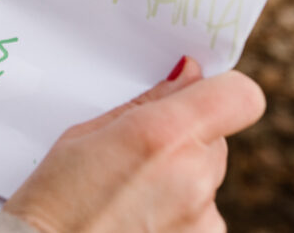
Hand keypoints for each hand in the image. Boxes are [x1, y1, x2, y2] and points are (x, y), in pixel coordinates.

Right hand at [4, 57, 264, 232]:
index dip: (222, 90)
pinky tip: (136, 219)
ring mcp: (203, 217)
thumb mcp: (86, 134)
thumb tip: (189, 76)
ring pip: (207, 176)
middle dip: (185, 136)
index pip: (240, 96)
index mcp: (164, 134)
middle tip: (136, 152)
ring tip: (128, 195)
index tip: (194, 93)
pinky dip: (177, 211)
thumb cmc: (53, 199)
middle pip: (216, 138)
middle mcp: (194, 175)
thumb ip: (146, 104)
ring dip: (181, 176)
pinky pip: (201, 213)